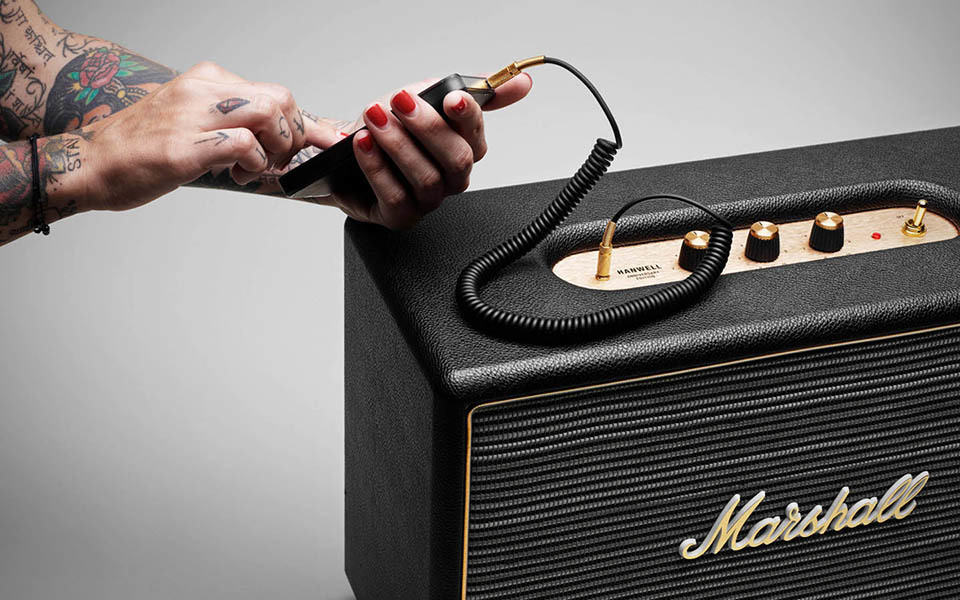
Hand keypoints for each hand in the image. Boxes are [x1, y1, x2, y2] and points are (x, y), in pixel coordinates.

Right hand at [80, 61, 326, 211]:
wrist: (92, 164)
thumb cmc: (143, 150)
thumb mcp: (194, 125)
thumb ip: (233, 126)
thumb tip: (278, 144)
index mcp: (206, 81)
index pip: (274, 92)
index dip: (305, 123)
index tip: (325, 142)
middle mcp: (202, 90)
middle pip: (281, 98)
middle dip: (293, 136)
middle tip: (277, 161)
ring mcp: (193, 115)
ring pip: (270, 113)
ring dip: (277, 148)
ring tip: (257, 168)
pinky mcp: (185, 145)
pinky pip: (244, 143)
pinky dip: (255, 164)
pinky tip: (239, 174)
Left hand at [327, 74, 532, 229]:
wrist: (345, 150)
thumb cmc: (391, 125)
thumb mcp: (428, 95)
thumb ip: (474, 89)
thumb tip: (523, 82)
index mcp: (464, 149)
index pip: (476, 134)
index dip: (467, 116)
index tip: (451, 96)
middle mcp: (451, 178)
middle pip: (457, 160)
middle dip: (428, 128)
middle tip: (400, 102)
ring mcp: (428, 200)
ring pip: (428, 179)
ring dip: (398, 145)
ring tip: (375, 119)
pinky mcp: (401, 217)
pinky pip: (397, 198)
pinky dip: (378, 168)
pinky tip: (364, 144)